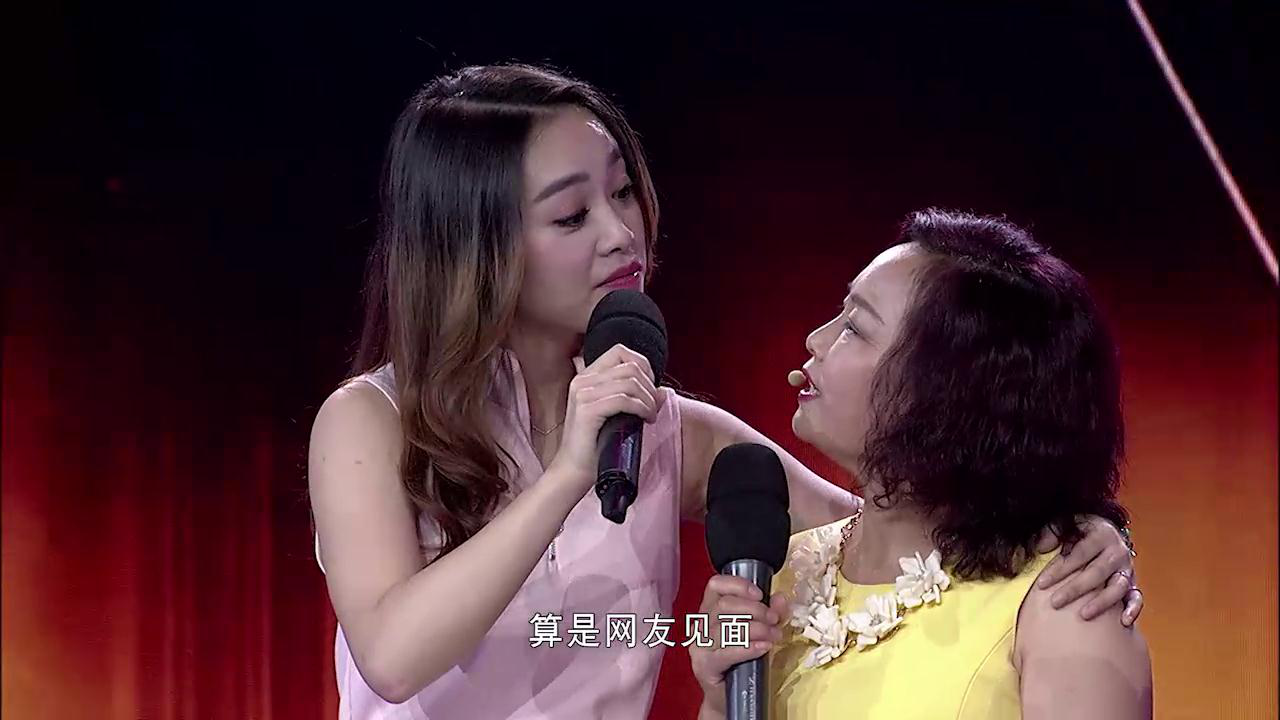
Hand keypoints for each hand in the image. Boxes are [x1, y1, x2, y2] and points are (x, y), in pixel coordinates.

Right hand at [546, 344, 662, 493]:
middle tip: (653, 406)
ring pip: (630, 381)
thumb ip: (634, 398)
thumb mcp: (616, 415)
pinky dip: (642, 408)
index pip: (619, 352)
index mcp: (586, 377)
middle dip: (649, 385)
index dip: (642, 365)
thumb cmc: (596, 444)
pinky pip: (624, 400)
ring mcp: (582, 394)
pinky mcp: (587, 411)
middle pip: (629, 365)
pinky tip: (646, 420)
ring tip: (650, 415)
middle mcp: (582, 381)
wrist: (574, 470)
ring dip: (648, 399)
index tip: (650, 388)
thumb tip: (663, 390)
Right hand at [689, 575, 788, 711]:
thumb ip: (770, 614)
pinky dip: (748, 647)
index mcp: (710, 610)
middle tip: (774, 620)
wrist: (729, 698)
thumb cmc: (741, 662)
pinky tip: (763, 647)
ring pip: (726, 627)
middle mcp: (701, 624)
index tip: (759, 594)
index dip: (738, 585)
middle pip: (724, 605)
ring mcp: (700, 645)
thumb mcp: (759, 633)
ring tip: (774, 636)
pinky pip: (726, 652)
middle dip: (755, 610)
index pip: (715, 585)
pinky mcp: (704, 665)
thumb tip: (781, 598)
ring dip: (756, 629)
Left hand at [1034, 516, 1142, 625]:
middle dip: (1075, 589)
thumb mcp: (1066, 522)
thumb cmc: (1080, 529)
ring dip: (1101, 603)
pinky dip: (1133, 609)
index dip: (1060, 569)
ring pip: (1117, 588)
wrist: (1104, 530)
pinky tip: (1123, 622)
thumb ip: (1052, 530)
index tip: (1041, 584)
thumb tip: (1042, 547)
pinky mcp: (1133, 582)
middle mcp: (1118, 551)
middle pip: (1097, 573)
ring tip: (1083, 615)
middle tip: (1055, 602)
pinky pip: (1137, 597)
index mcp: (1102, 534)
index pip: (1080, 554)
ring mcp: (1127, 568)